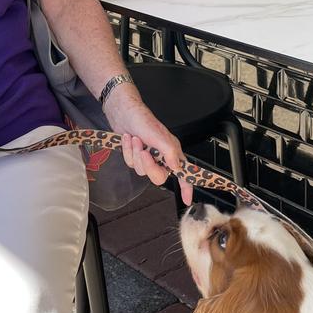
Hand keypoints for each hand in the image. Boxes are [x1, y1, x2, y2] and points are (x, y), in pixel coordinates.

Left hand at [105, 88, 191, 205]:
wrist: (124, 113)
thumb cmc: (144, 120)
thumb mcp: (159, 136)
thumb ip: (169, 152)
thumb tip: (177, 168)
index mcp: (172, 152)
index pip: (183, 173)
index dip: (186, 187)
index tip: (187, 200)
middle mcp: (161, 157)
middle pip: (158, 176)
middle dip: (148, 165)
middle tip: (144, 152)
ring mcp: (148, 158)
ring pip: (141, 170)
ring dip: (136, 154)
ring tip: (135, 139)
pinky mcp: (135, 156)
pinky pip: (131, 163)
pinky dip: (128, 151)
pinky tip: (128, 139)